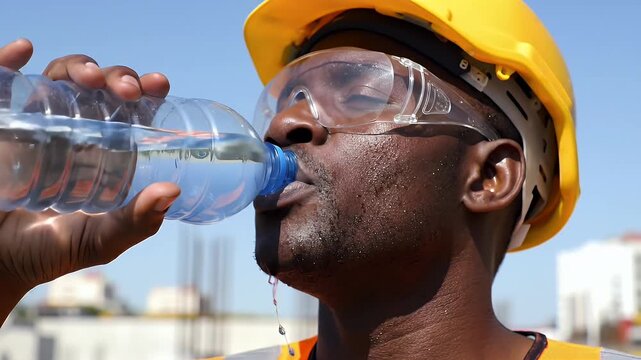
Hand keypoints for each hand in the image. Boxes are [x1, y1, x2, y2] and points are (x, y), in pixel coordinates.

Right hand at [0, 39, 180, 322]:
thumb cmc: (52, 250)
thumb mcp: (101, 240)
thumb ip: (136, 223)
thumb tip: (173, 193)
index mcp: (106, 149)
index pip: (130, 109)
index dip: (145, 90)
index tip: (159, 85)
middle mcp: (75, 130)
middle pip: (100, 87)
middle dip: (117, 77)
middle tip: (129, 91)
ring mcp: (37, 124)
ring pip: (59, 79)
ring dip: (77, 67)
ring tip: (91, 79)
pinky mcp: (1, 126)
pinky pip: (2, 86)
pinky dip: (6, 63)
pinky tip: (22, 51)